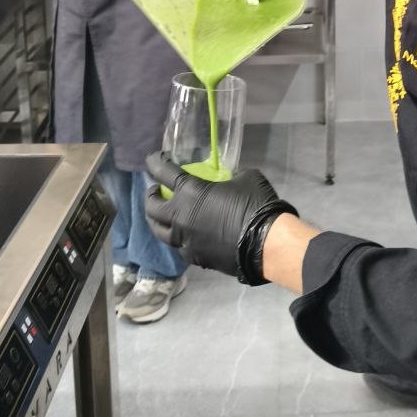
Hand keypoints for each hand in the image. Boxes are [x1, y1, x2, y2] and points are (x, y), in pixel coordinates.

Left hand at [145, 152, 297, 283]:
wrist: (266, 243)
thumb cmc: (256, 204)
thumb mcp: (244, 177)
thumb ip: (229, 177)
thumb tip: (228, 179)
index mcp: (190, 192)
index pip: (163, 172)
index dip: (155, 162)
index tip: (152, 159)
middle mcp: (179, 217)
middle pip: (151, 207)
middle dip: (150, 197)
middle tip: (156, 192)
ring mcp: (185, 241)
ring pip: (160, 232)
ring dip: (159, 221)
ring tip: (165, 217)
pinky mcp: (195, 258)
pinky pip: (181, 247)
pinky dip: (181, 238)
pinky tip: (189, 236)